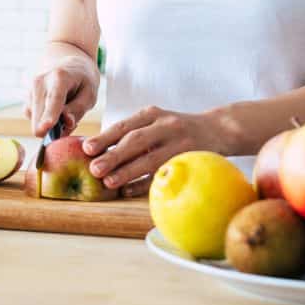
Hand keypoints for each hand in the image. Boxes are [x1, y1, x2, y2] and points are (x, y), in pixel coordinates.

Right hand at [24, 54, 98, 137]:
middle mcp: (41, 80)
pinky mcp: (27, 95)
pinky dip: (42, 118)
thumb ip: (78, 109)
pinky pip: (32, 115)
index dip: (49, 116)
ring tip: (63, 109)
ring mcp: (31, 87)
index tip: (45, 128)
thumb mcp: (89, 93)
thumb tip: (66, 123)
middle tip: (69, 122)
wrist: (67, 61)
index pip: (54, 99)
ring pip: (35, 118)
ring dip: (49, 122)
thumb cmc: (82, 79)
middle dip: (51, 127)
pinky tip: (54, 108)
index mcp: (60, 76)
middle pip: (39, 114)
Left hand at [82, 106, 220, 193]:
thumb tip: (96, 152)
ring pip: (150, 158)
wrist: (218, 129)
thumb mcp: (156, 121)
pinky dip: (146, 183)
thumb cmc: (175, 129)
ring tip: (109, 182)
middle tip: (94, 169)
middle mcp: (166, 125)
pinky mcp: (190, 159)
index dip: (105, 137)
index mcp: (153, 114)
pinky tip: (129, 190)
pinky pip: (165, 173)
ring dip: (128, 172)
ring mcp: (180, 142)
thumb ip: (132, 132)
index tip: (86, 148)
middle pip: (136, 140)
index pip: (125, 125)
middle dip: (113, 155)